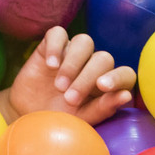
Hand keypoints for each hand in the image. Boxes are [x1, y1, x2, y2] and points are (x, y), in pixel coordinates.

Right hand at [4, 27, 135, 125]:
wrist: (28, 116)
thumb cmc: (59, 120)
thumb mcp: (81, 119)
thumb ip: (103, 108)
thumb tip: (126, 95)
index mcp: (106, 85)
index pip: (125, 74)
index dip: (118, 78)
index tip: (103, 87)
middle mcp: (93, 66)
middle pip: (103, 58)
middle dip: (87, 79)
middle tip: (70, 99)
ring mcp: (73, 53)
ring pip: (84, 42)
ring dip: (73, 64)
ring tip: (59, 86)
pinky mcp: (52, 45)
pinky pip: (58, 33)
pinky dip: (56, 47)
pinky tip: (50, 65)